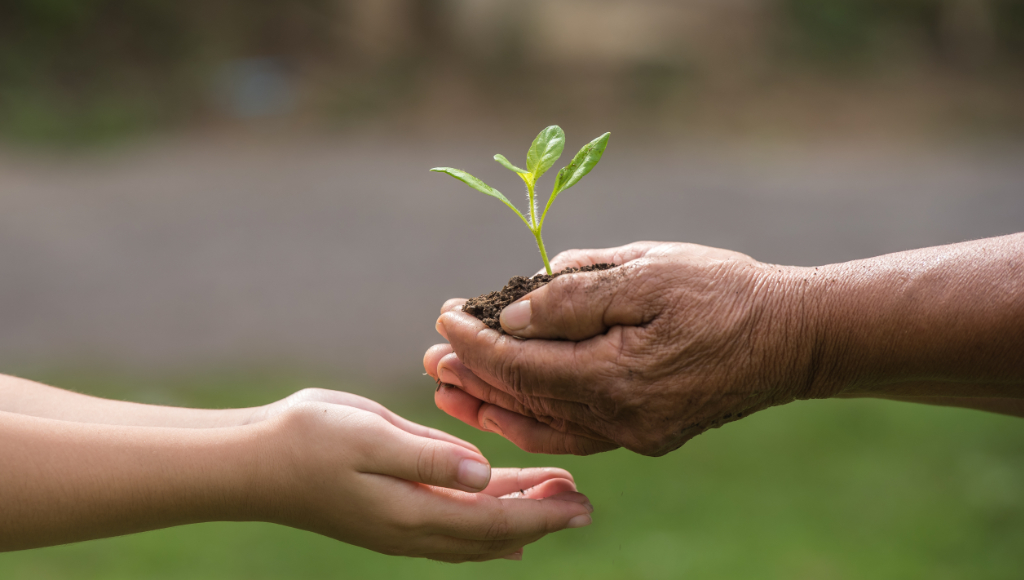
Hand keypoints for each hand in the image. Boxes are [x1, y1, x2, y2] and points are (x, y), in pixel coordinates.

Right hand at [254, 399, 593, 561]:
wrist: (253, 462)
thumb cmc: (308, 440)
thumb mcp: (371, 436)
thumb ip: (430, 457)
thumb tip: (483, 475)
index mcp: (413, 512)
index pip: (494, 521)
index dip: (541, 513)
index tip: (581, 503)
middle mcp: (412, 529)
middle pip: (492, 533)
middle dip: (540, 518)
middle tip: (584, 505)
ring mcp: (399, 526)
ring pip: (474, 532)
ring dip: (517, 518)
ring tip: (554, 501)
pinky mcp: (389, 514)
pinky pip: (451, 526)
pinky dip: (484, 523)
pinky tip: (499, 514)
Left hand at [426, 241, 818, 455]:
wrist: (794, 337)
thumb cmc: (725, 292)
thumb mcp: (650, 272)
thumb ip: (577, 296)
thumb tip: (514, 313)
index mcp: (616, 377)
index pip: (521, 366)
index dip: (476, 343)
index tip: (444, 316)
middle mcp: (620, 419)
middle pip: (525, 401)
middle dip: (474, 376)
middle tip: (432, 357)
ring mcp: (635, 434)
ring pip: (545, 424)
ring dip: (495, 404)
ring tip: (451, 387)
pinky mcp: (647, 434)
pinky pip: (575, 432)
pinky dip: (536, 419)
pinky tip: (507, 407)